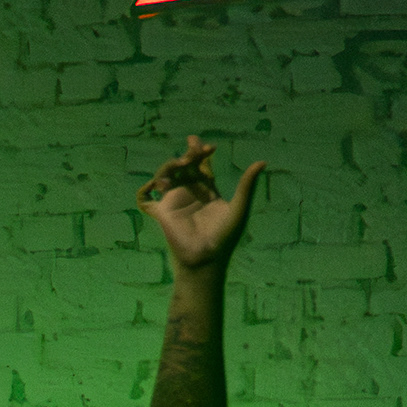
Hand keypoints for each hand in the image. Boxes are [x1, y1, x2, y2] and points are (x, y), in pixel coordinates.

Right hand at [136, 135, 266, 275]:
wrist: (206, 259)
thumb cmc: (225, 237)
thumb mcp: (239, 208)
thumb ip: (246, 185)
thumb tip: (262, 162)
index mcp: (208, 190)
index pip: (201, 164)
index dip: (201, 151)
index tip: (209, 147)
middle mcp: (190, 193)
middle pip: (184, 165)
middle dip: (187, 154)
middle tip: (192, 153)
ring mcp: (174, 201)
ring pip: (166, 174)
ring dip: (169, 166)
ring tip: (179, 165)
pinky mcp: (162, 212)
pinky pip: (146, 199)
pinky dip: (144, 190)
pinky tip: (156, 186)